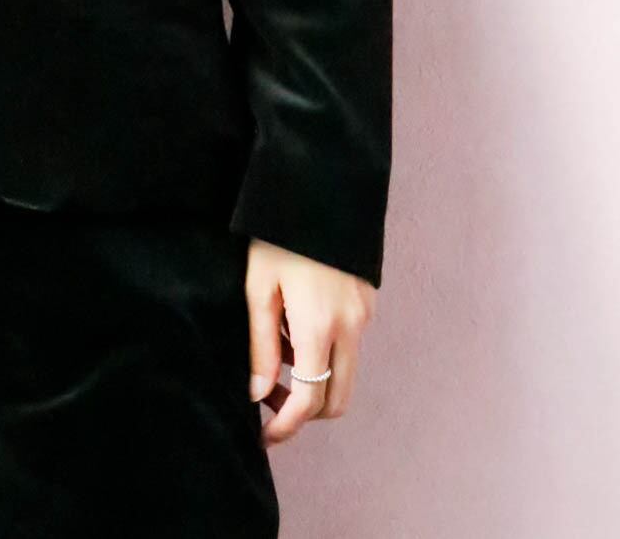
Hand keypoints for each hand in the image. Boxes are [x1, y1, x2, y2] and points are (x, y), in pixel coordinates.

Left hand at [244, 239, 375, 448]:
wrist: (319, 189)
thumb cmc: (278, 235)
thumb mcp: (258, 287)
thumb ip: (260, 344)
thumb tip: (257, 393)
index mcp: (319, 326)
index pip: (310, 400)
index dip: (286, 426)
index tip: (264, 435)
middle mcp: (351, 327)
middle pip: (337, 400)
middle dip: (304, 412)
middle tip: (267, 399)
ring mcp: (364, 315)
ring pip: (345, 374)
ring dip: (314, 382)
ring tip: (274, 356)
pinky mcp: (367, 302)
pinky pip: (348, 346)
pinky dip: (323, 354)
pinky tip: (293, 327)